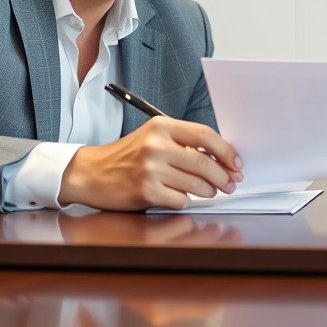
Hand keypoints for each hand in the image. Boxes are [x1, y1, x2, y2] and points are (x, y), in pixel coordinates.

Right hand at [59, 116, 242, 209]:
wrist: (90, 172)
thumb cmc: (125, 156)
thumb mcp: (152, 137)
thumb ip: (182, 143)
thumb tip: (220, 158)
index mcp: (161, 126)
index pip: (205, 135)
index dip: (226, 151)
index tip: (236, 163)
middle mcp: (156, 145)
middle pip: (204, 162)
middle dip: (223, 176)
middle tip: (230, 183)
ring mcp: (150, 169)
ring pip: (196, 184)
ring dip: (209, 191)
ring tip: (211, 191)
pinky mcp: (146, 191)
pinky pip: (180, 200)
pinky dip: (186, 200)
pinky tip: (180, 196)